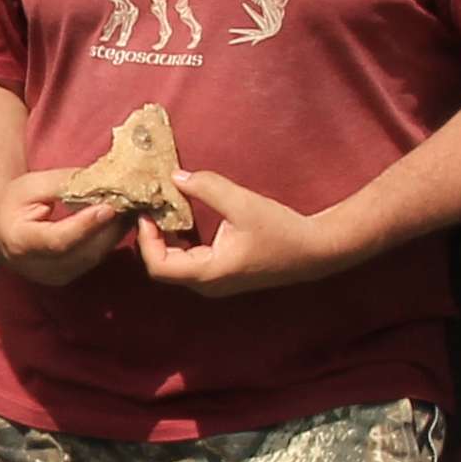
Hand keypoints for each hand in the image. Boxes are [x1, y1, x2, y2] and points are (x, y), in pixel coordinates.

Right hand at [0, 169, 131, 287]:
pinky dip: (109, 239)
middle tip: (132, 200)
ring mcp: (53, 277)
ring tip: (130, 206)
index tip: (108, 207)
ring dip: (114, 233)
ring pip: (94, 256)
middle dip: (110, 226)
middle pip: (82, 251)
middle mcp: (37, 268)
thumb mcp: (32, 185)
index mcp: (20, 243)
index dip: (84, 226)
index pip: (58, 240)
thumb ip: (66, 184)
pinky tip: (119, 219)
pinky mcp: (66, 278)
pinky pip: (94, 259)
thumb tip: (103, 181)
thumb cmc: (12, 202)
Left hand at [135, 169, 356, 298]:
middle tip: (149, 207)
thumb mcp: (242, 203)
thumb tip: (175, 176)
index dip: (145, 239)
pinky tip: (181, 220)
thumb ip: (207, 187)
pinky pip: (189, 262)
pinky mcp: (222, 275)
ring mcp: (215, 283)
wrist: (314, 250)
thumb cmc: (281, 230)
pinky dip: (179, 243)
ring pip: (175, 266)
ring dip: (164, 240)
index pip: (159, 267)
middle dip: (150, 238)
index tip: (145, 212)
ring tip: (161, 210)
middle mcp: (208, 284)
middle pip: (162, 267)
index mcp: (209, 273)